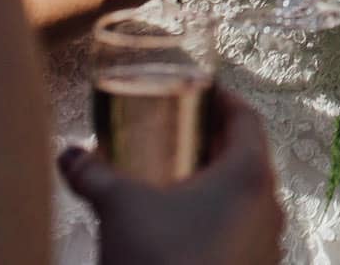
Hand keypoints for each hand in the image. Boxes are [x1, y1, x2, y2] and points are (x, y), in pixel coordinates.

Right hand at [59, 88, 282, 264]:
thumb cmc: (158, 261)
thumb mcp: (119, 208)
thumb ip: (92, 173)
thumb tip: (69, 154)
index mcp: (250, 175)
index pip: (247, 117)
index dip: (223, 99)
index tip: (201, 91)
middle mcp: (270, 206)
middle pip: (250, 156)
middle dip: (216, 142)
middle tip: (182, 132)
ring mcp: (268, 244)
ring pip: (248, 198)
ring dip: (219, 184)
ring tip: (181, 181)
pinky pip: (244, 232)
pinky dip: (220, 220)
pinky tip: (186, 229)